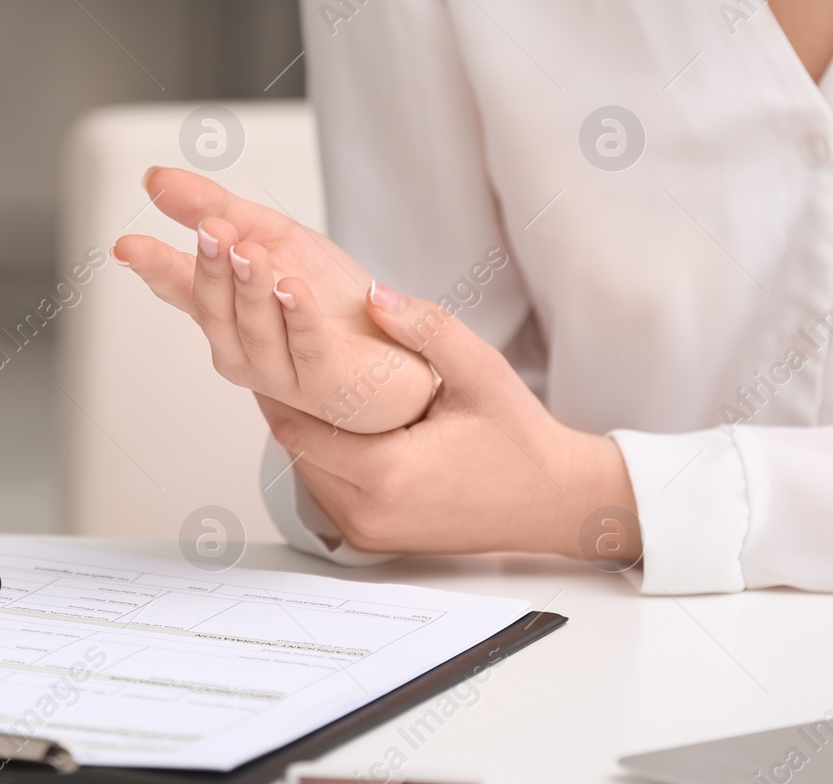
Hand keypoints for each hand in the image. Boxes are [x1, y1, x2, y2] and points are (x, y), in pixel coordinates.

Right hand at [113, 168, 435, 433]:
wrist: (392, 352)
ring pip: (255, 329)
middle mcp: (243, 345)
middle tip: (212, 230)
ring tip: (250, 251)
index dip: (153, 266)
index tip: (126, 246)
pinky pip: (307, 348)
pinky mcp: (325, 382)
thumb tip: (156, 178)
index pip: (180, 286)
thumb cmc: (328, 302)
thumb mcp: (271, 235)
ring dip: (251, 288)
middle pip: (215, 307)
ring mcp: (280, 371)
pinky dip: (298, 317)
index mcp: (226, 308)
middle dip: (211, 268)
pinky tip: (293, 289)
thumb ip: (214, 207)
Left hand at [257, 282, 640, 559]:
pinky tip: (341, 421)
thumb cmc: (522, 442)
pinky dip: (326, 457)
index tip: (277, 344)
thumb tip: (372, 293)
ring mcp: (368, 532)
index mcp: (385, 474)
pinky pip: (328, 492)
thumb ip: (424, 326)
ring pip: (306, 472)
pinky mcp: (373, 539)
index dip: (280, 382)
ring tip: (310, 382)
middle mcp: (367, 513)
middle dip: (289, 402)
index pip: (296, 425)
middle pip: (293, 449)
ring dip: (305, 430)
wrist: (555, 502)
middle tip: (286, 354)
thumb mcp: (479, 370)